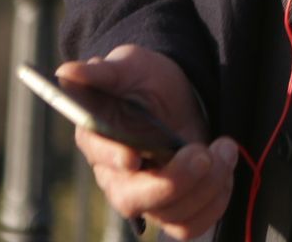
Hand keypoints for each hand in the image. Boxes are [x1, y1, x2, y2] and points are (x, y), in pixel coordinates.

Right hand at [56, 45, 237, 240]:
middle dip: (173, 181)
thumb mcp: (128, 65)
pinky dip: (215, 202)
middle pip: (133, 199)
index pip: (99, 156)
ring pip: (169, 214)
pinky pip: (190, 226)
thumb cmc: (144, 79)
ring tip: (225, 147)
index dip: (113, 159)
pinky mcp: (173, 207)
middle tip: (202, 152)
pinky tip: (225, 168)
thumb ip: (101, 72)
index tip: (134, 156)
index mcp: (97, 139)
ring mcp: (145, 195)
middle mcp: (116, 176)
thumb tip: (66, 72)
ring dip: (206, 185)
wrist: (175, 94)